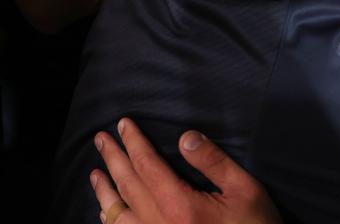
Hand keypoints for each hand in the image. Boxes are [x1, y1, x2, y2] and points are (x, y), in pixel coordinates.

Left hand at [89, 117, 281, 223]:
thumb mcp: (245, 190)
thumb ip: (213, 162)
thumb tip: (185, 136)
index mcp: (179, 205)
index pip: (147, 165)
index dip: (134, 142)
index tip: (124, 124)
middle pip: (128, 185)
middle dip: (113, 158)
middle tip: (102, 138)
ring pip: (118, 214)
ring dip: (105, 191)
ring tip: (95, 173)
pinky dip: (113, 220)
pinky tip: (108, 212)